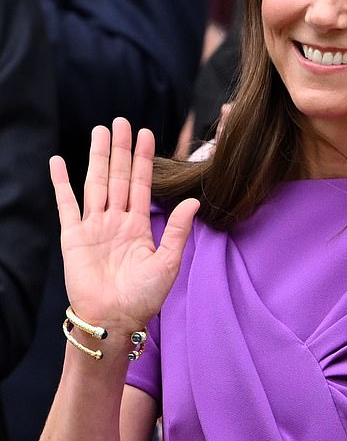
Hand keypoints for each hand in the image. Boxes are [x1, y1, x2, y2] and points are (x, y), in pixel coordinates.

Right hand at [51, 117, 198, 332]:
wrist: (114, 319)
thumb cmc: (143, 297)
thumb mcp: (168, 262)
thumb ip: (177, 229)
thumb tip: (194, 200)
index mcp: (138, 226)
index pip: (141, 184)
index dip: (143, 160)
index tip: (147, 134)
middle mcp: (115, 222)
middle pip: (118, 177)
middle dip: (120, 149)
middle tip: (122, 121)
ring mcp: (93, 227)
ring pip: (95, 183)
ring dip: (97, 157)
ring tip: (100, 131)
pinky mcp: (73, 236)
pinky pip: (66, 204)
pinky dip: (61, 183)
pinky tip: (59, 161)